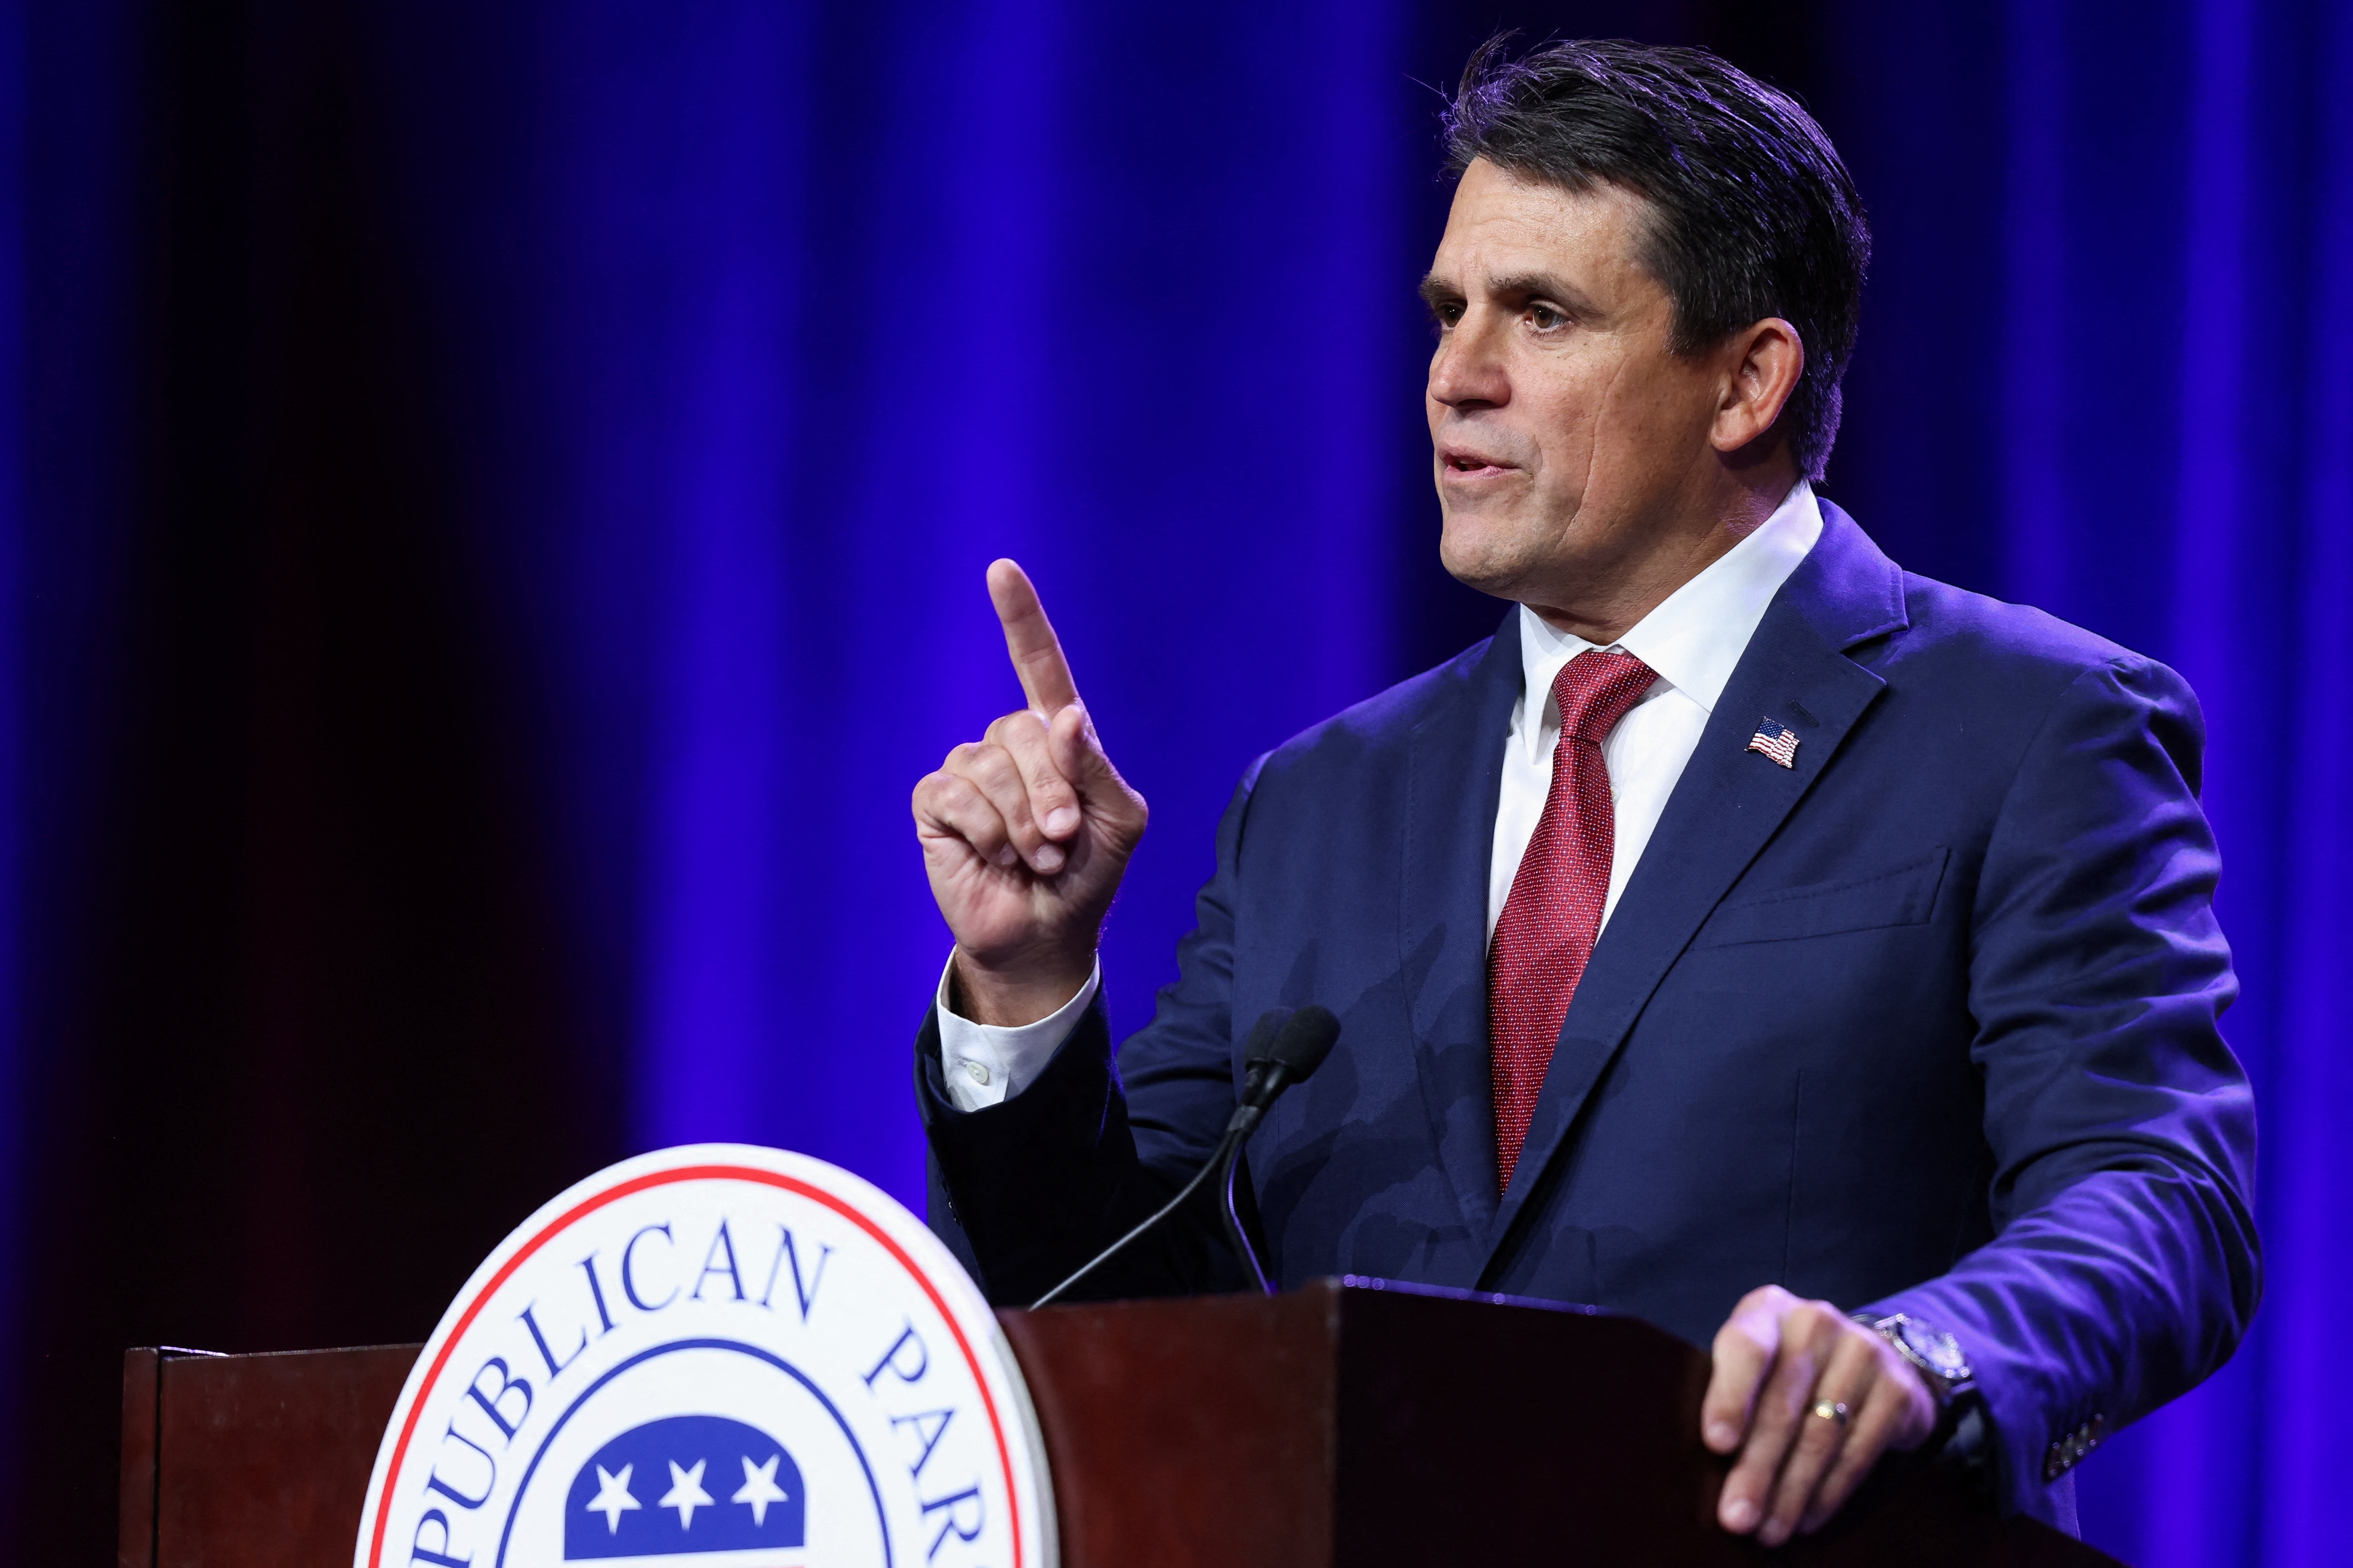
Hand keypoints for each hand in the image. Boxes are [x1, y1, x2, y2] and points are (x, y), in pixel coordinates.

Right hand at [912, 560, 1147, 1024]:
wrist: (1046, 935)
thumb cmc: (1087, 877)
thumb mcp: (1117, 822)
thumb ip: (1095, 768)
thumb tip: (1064, 715)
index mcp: (1059, 738)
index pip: (1039, 666)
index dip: (1021, 618)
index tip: (1000, 570)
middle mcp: (1010, 745)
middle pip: (1023, 730)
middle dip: (1050, 793)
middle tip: (1062, 843)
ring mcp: (969, 771)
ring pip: (989, 767)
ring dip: (1020, 825)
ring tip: (1033, 859)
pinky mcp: (936, 804)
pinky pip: (955, 796)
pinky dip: (985, 834)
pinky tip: (994, 858)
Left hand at [1702, 1286, 1938, 1545]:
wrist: (1876, 1355)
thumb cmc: (1788, 1365)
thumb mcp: (1756, 1362)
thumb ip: (1730, 1393)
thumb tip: (1702, 1464)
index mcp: (1768, 1310)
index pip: (1746, 1348)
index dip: (1730, 1396)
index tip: (1717, 1444)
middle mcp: (1816, 1322)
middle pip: (1782, 1405)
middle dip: (1756, 1469)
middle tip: (1737, 1518)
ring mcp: (1863, 1352)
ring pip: (1820, 1436)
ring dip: (1791, 1491)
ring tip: (1768, 1530)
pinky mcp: (1897, 1390)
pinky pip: (1857, 1451)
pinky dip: (1828, 1492)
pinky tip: (1806, 1518)